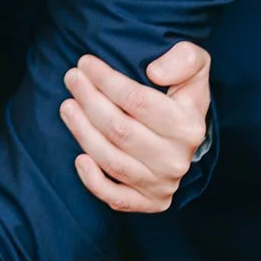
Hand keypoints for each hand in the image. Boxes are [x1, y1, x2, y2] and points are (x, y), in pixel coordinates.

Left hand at [59, 41, 209, 213]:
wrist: (189, 132)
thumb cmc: (182, 92)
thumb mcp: (194, 64)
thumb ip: (183, 58)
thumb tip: (155, 73)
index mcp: (188, 124)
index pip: (138, 101)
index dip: (106, 80)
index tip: (85, 63)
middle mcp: (176, 158)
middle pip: (119, 130)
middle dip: (89, 100)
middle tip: (71, 78)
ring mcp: (163, 183)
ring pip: (112, 161)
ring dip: (83, 132)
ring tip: (67, 106)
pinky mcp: (151, 202)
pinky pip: (117, 198)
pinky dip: (94, 182)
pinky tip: (79, 159)